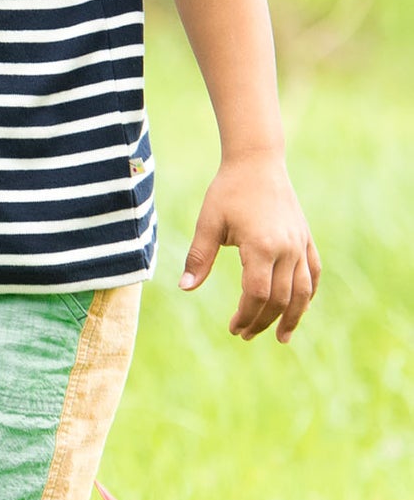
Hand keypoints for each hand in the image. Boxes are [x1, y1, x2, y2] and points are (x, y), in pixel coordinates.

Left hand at [178, 154, 319, 343]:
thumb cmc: (228, 191)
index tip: (233, 328)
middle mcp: (286, 249)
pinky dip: (308, 294)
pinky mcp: (305, 238)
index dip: (246, 315)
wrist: (257, 162)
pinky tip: (299, 308)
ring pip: (303, 291)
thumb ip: (199, 257)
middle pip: (280, 299)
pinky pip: (314, 272)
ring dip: (293, 317)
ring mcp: (300, 244)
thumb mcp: (209, 223)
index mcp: (261, 246)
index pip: (257, 294)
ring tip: (281, 337)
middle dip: (263, 321)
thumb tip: (185, 287)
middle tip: (245, 335)